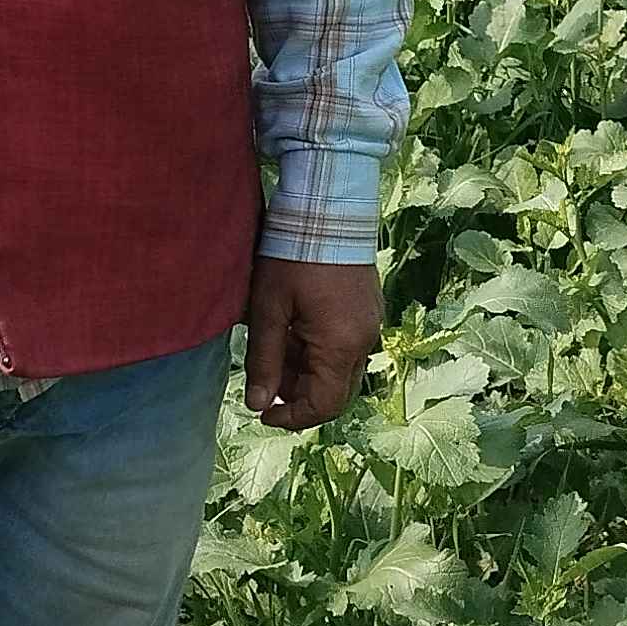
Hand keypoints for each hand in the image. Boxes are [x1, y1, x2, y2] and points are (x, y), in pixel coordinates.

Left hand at [242, 257, 381, 432]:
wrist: (328, 208)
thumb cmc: (293, 255)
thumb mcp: (268, 309)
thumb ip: (263, 360)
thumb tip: (256, 404)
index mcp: (341, 345)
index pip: (324, 405)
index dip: (293, 417)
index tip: (263, 413)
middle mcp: (364, 340)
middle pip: (336, 391)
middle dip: (299, 395)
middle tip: (265, 380)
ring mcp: (370, 324)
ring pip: (340, 369)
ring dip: (308, 371)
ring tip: (274, 348)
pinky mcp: (369, 310)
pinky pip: (347, 346)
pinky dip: (320, 352)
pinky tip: (294, 330)